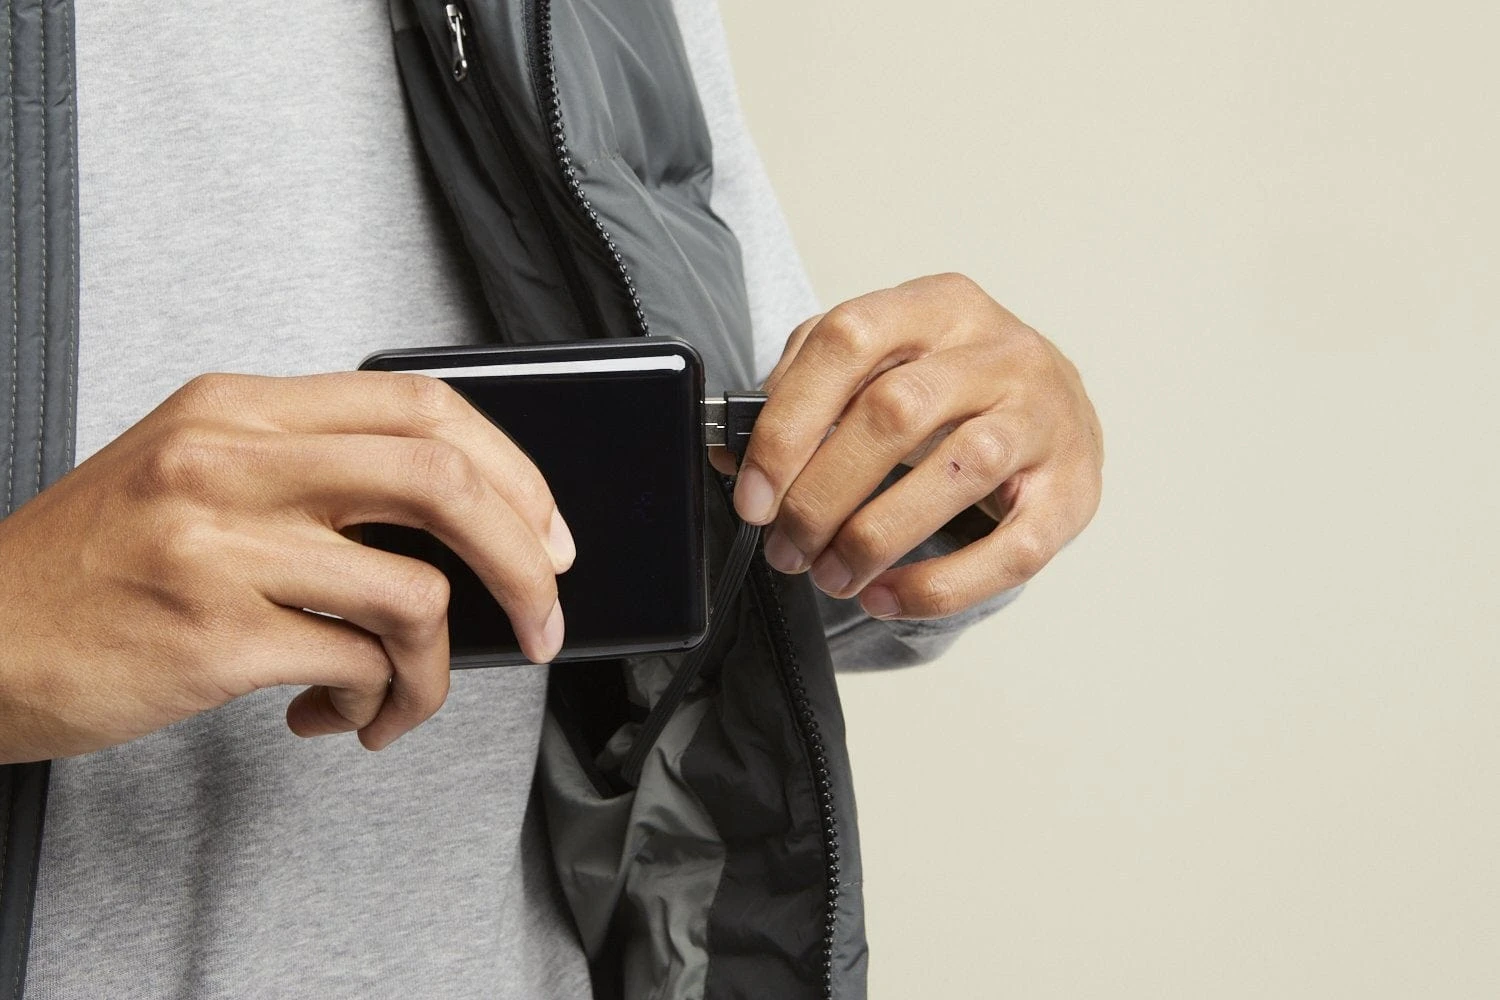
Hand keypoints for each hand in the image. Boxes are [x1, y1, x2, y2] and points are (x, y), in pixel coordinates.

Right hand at [0, 372, 572, 762]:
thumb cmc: (98, 564)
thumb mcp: (199, 476)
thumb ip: (315, 477)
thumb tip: (464, 526)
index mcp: (240, 408)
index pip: (423, 405)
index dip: (513, 469)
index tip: (548, 531)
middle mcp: (231, 459)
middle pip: (443, 483)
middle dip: (524, 560)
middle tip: (543, 617)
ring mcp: (219, 545)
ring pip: (416, 595)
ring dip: (438, 667)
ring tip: (396, 693)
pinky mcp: (210, 635)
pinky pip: (358, 664)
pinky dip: (376, 700)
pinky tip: (332, 711)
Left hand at [730, 273, 1102, 620]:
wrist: (1054, 412)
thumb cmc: (950, 393)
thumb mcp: (878, 367)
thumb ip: (805, 395)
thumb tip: (734, 455)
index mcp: (937, 305)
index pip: (846, 342)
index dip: (788, 422)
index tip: (753, 492)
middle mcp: (1000, 351)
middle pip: (895, 412)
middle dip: (823, 494)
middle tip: (786, 545)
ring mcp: (1044, 418)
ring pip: (958, 471)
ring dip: (875, 537)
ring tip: (831, 574)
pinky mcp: (1072, 491)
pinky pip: (1009, 549)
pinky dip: (938, 584)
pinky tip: (886, 596)